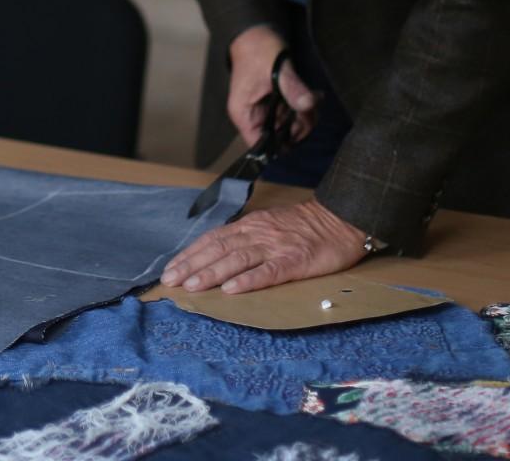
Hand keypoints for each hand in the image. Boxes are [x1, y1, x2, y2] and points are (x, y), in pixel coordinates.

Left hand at [161, 201, 368, 293]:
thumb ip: (245, 238)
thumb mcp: (268, 225)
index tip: (170, 269)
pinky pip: (269, 271)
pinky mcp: (295, 261)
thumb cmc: (303, 226)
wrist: (340, 219)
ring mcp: (276, 247)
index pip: (212, 240)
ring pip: (237, 260)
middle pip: (218, 249)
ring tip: (193, 287)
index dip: (190, 254)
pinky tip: (232, 289)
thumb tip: (217, 254)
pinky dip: (249, 280)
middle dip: (192, 266)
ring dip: (212, 273)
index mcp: (250, 226)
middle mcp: (258, 234)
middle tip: (170, 281)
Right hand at [228, 26, 316, 146]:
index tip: (298, 130)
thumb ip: (292, 88)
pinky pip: (293, 113)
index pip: (259, 144)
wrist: (257, 31)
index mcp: (244, 114)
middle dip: (299, 127)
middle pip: (279, 137)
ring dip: (305, 116)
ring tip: (314, 99)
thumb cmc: (257, 50)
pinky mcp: (277, 101)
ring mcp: (266, 109)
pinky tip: (313, 96)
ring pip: (289, 127)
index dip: (279, 144)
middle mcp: (254, 116)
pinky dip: (304, 107)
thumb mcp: (275, 69)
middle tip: (312, 108)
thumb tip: (308, 105)